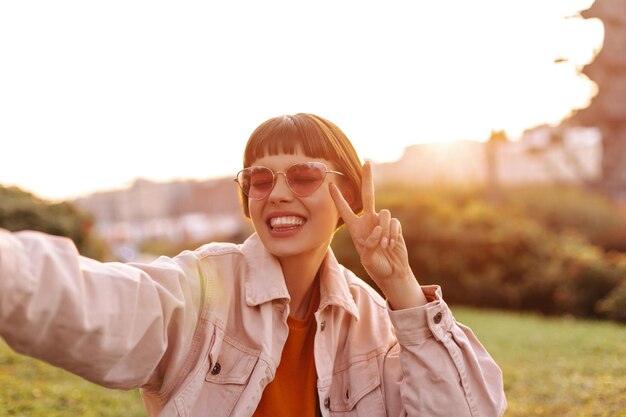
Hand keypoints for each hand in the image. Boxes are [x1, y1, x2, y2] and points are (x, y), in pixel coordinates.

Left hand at [329, 161, 426, 308]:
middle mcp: (368, 220)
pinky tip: (391, 245)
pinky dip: (393, 234)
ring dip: (384, 230)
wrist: (392, 272)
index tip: (329, 185)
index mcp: (356, 228)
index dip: (338, 198)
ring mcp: (382, 222)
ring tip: (384, 246)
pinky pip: (394, 223)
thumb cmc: (376, 266)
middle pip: (368, 194)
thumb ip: (369, 243)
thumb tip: (377, 228)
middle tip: (366, 162)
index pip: (345, 210)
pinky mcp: (395, 226)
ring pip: (384, 213)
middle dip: (367, 178)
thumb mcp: (367, 258)